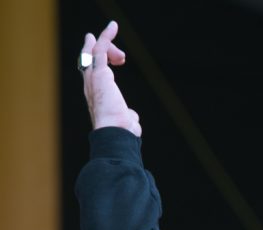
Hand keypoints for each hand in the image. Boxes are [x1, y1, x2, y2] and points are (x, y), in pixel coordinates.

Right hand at [80, 21, 140, 135]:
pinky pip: (100, 48)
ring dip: (109, 46)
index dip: (102, 61)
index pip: (93, 71)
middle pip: (91, 58)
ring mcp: (92, 78)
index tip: (116, 58)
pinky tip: (113, 27)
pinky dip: (106, 36)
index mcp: (96, 94)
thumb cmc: (121, 130)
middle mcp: (90, 84)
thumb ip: (127, 115)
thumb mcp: (125, 120)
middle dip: (106, 52)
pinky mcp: (99, 73)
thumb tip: (132, 117)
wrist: (115, 131)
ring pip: (95, 51)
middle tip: (122, 58)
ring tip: (122, 55)